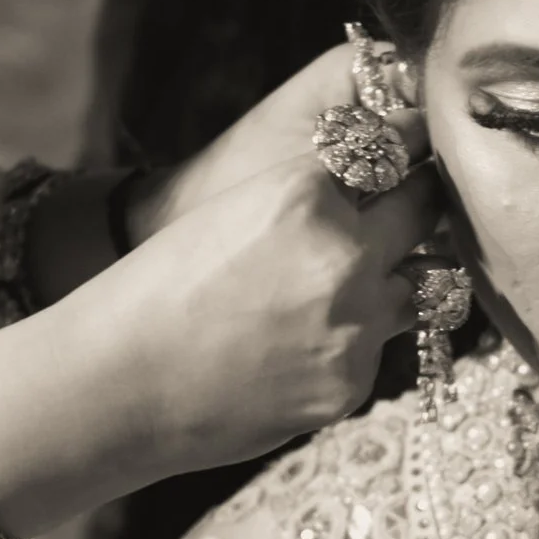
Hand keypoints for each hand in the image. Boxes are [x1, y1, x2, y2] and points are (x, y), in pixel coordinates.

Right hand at [95, 44, 440, 472]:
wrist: (114, 383)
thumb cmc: (159, 290)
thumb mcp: (237, 209)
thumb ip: (314, 199)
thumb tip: (381, 196)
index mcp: (304, 192)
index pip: (392, 153)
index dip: (400, 156)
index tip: (406, 158)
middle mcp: (343, 254)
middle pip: (424, 212)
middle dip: (415, 209)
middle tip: (409, 210)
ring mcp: (354, 326)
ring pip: (414, 288)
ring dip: (390, 283)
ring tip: (338, 292)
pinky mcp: (350, 384)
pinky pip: (377, 350)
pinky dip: (350, 345)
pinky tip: (296, 350)